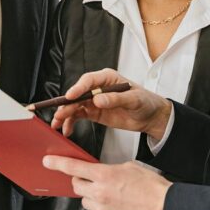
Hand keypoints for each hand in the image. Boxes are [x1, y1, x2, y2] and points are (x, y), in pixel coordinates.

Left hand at [42, 157, 170, 209]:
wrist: (166, 209)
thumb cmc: (153, 188)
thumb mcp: (130, 167)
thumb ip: (110, 170)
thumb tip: (103, 174)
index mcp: (104, 177)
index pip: (73, 168)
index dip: (58, 164)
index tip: (48, 162)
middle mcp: (100, 196)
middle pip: (78, 187)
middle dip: (81, 182)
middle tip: (93, 180)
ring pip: (88, 202)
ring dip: (94, 197)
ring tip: (114, 195)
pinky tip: (122, 207)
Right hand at [50, 68, 171, 140]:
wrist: (151, 117)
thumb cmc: (146, 102)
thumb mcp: (134, 100)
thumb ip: (116, 99)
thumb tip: (98, 99)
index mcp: (107, 78)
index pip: (89, 80)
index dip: (78, 88)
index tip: (70, 96)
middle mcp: (98, 88)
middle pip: (78, 94)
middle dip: (67, 104)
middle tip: (59, 114)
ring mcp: (94, 101)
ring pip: (74, 106)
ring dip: (65, 114)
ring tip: (58, 124)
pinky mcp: (94, 113)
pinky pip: (78, 116)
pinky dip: (71, 123)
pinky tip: (67, 130)